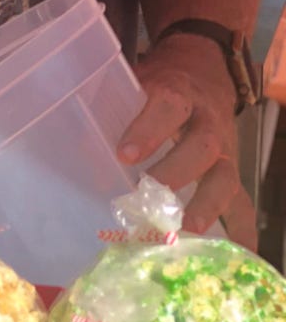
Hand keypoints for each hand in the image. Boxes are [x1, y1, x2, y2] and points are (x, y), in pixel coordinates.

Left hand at [119, 33, 254, 246]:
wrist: (203, 69)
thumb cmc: (160, 83)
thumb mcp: (137, 81)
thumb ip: (112, 104)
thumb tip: (80, 146)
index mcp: (178, 92)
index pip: (167, 105)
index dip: (148, 130)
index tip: (125, 155)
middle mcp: (206, 121)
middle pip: (202, 144)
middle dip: (177, 170)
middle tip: (150, 192)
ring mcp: (224, 148)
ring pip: (225, 175)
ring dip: (208, 203)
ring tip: (189, 227)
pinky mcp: (231, 170)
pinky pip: (241, 201)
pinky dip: (241, 228)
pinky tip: (239, 252)